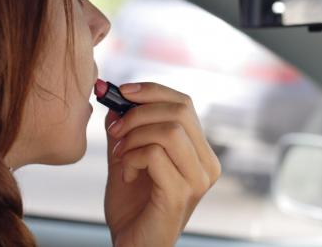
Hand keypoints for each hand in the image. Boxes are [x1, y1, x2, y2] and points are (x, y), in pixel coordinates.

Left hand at [103, 82, 220, 246]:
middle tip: (114, 130)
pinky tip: (126, 175)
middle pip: (180, 110)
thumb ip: (127, 129)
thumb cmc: (132, 205)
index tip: (122, 92)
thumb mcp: (128, 157)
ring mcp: (197, 179)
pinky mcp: (181, 194)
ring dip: (133, 137)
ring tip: (120, 155)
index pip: (184, 103)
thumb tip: (117, 96)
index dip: (152, 91)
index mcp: (199, 151)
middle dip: (138, 112)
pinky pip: (154, 154)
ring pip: (169, 130)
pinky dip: (131, 158)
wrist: (132, 246)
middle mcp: (207, 164)